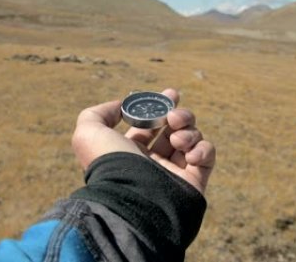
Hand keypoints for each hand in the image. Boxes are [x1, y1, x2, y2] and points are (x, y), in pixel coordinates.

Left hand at [72, 88, 215, 193]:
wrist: (133, 200)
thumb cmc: (110, 164)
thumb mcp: (88, 133)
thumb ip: (98, 114)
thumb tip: (120, 107)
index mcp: (129, 151)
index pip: (149, 125)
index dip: (159, 107)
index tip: (169, 95)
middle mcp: (152, 162)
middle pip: (174, 128)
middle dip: (179, 114)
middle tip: (175, 115)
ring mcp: (175, 172)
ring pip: (191, 138)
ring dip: (188, 130)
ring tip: (177, 138)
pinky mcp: (194, 181)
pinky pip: (207, 155)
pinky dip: (202, 149)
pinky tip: (190, 154)